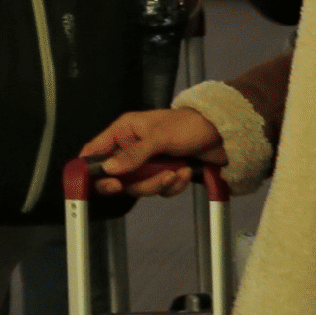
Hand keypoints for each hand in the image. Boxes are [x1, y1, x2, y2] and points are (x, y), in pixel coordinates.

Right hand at [78, 106, 225, 197]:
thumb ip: (133, 154)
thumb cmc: (191, 124)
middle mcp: (131, 148)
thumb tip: (108, 168)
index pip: (95, 150)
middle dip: (133, 182)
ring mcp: (148, 163)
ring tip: (175, 173)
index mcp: (124, 131)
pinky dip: (173, 185)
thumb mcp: (160, 137)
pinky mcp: (163, 174)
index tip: (100, 182)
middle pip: (116, 175)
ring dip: (158, 183)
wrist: (225, 134)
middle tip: (140, 183)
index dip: (90, 168)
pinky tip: (184, 173)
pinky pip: (159, 189)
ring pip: (139, 185)